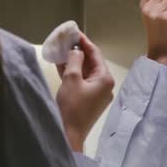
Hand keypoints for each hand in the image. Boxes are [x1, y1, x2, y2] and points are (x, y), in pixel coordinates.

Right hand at [55, 33, 115, 151]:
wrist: (69, 134)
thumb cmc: (72, 105)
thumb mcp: (72, 78)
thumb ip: (75, 60)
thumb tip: (76, 51)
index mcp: (105, 78)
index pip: (96, 54)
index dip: (84, 41)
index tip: (74, 32)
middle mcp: (105, 85)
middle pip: (92, 63)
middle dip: (78, 51)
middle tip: (66, 40)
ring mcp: (97, 94)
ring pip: (85, 72)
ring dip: (74, 62)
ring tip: (61, 50)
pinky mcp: (88, 101)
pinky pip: (82, 82)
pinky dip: (73, 73)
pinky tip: (61, 64)